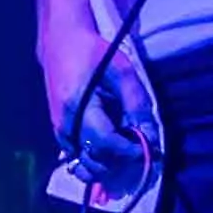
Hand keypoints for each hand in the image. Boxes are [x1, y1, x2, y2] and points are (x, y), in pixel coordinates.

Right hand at [51, 41, 168, 198]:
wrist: (61, 44)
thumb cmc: (94, 54)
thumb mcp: (122, 72)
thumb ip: (137, 104)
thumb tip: (152, 137)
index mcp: (77, 108)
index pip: (106, 143)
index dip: (131, 151)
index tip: (151, 149)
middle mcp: (64, 127)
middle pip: (96, 161)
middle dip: (123, 160)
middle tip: (141, 146)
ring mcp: (60, 134)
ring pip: (85, 168)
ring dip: (110, 167)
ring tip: (126, 149)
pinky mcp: (61, 137)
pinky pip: (78, 162)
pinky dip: (97, 164)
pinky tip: (112, 152)